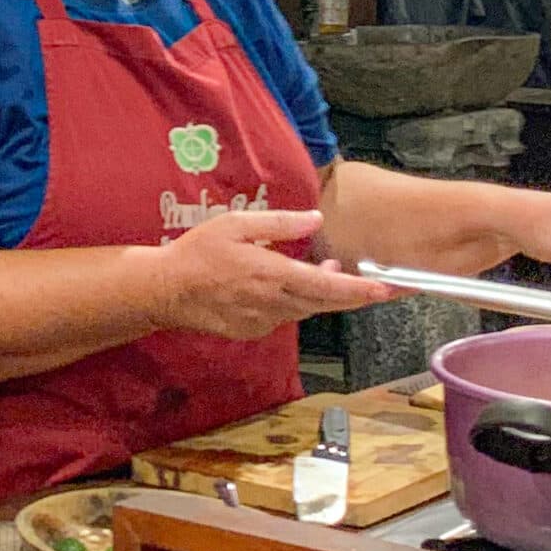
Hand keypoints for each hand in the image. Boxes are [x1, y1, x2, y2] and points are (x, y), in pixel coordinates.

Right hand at [149, 208, 403, 341]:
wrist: (165, 291)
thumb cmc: (198, 252)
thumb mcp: (236, 225)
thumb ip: (279, 224)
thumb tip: (316, 219)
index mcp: (272, 275)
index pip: (327, 286)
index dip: (359, 289)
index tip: (385, 289)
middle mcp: (273, 304)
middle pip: (325, 304)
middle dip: (355, 296)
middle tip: (380, 287)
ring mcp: (263, 322)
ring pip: (305, 310)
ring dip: (322, 295)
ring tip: (327, 272)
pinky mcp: (252, 331)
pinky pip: (282, 317)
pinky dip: (293, 303)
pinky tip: (284, 286)